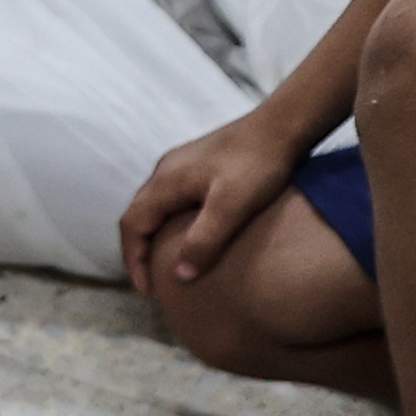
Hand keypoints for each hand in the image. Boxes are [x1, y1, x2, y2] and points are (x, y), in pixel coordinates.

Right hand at [118, 103, 306, 299]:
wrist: (284, 125)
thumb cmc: (258, 165)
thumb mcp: (231, 206)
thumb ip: (204, 240)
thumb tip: (178, 277)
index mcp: (166, 181)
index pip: (132, 225)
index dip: (133, 260)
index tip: (147, 291)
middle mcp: (166, 170)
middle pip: (139, 215)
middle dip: (140, 250)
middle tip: (153, 281)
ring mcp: (182, 164)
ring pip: (156, 206)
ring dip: (155, 236)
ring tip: (169, 263)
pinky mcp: (200, 163)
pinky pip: (173, 198)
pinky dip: (171, 222)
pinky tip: (191, 233)